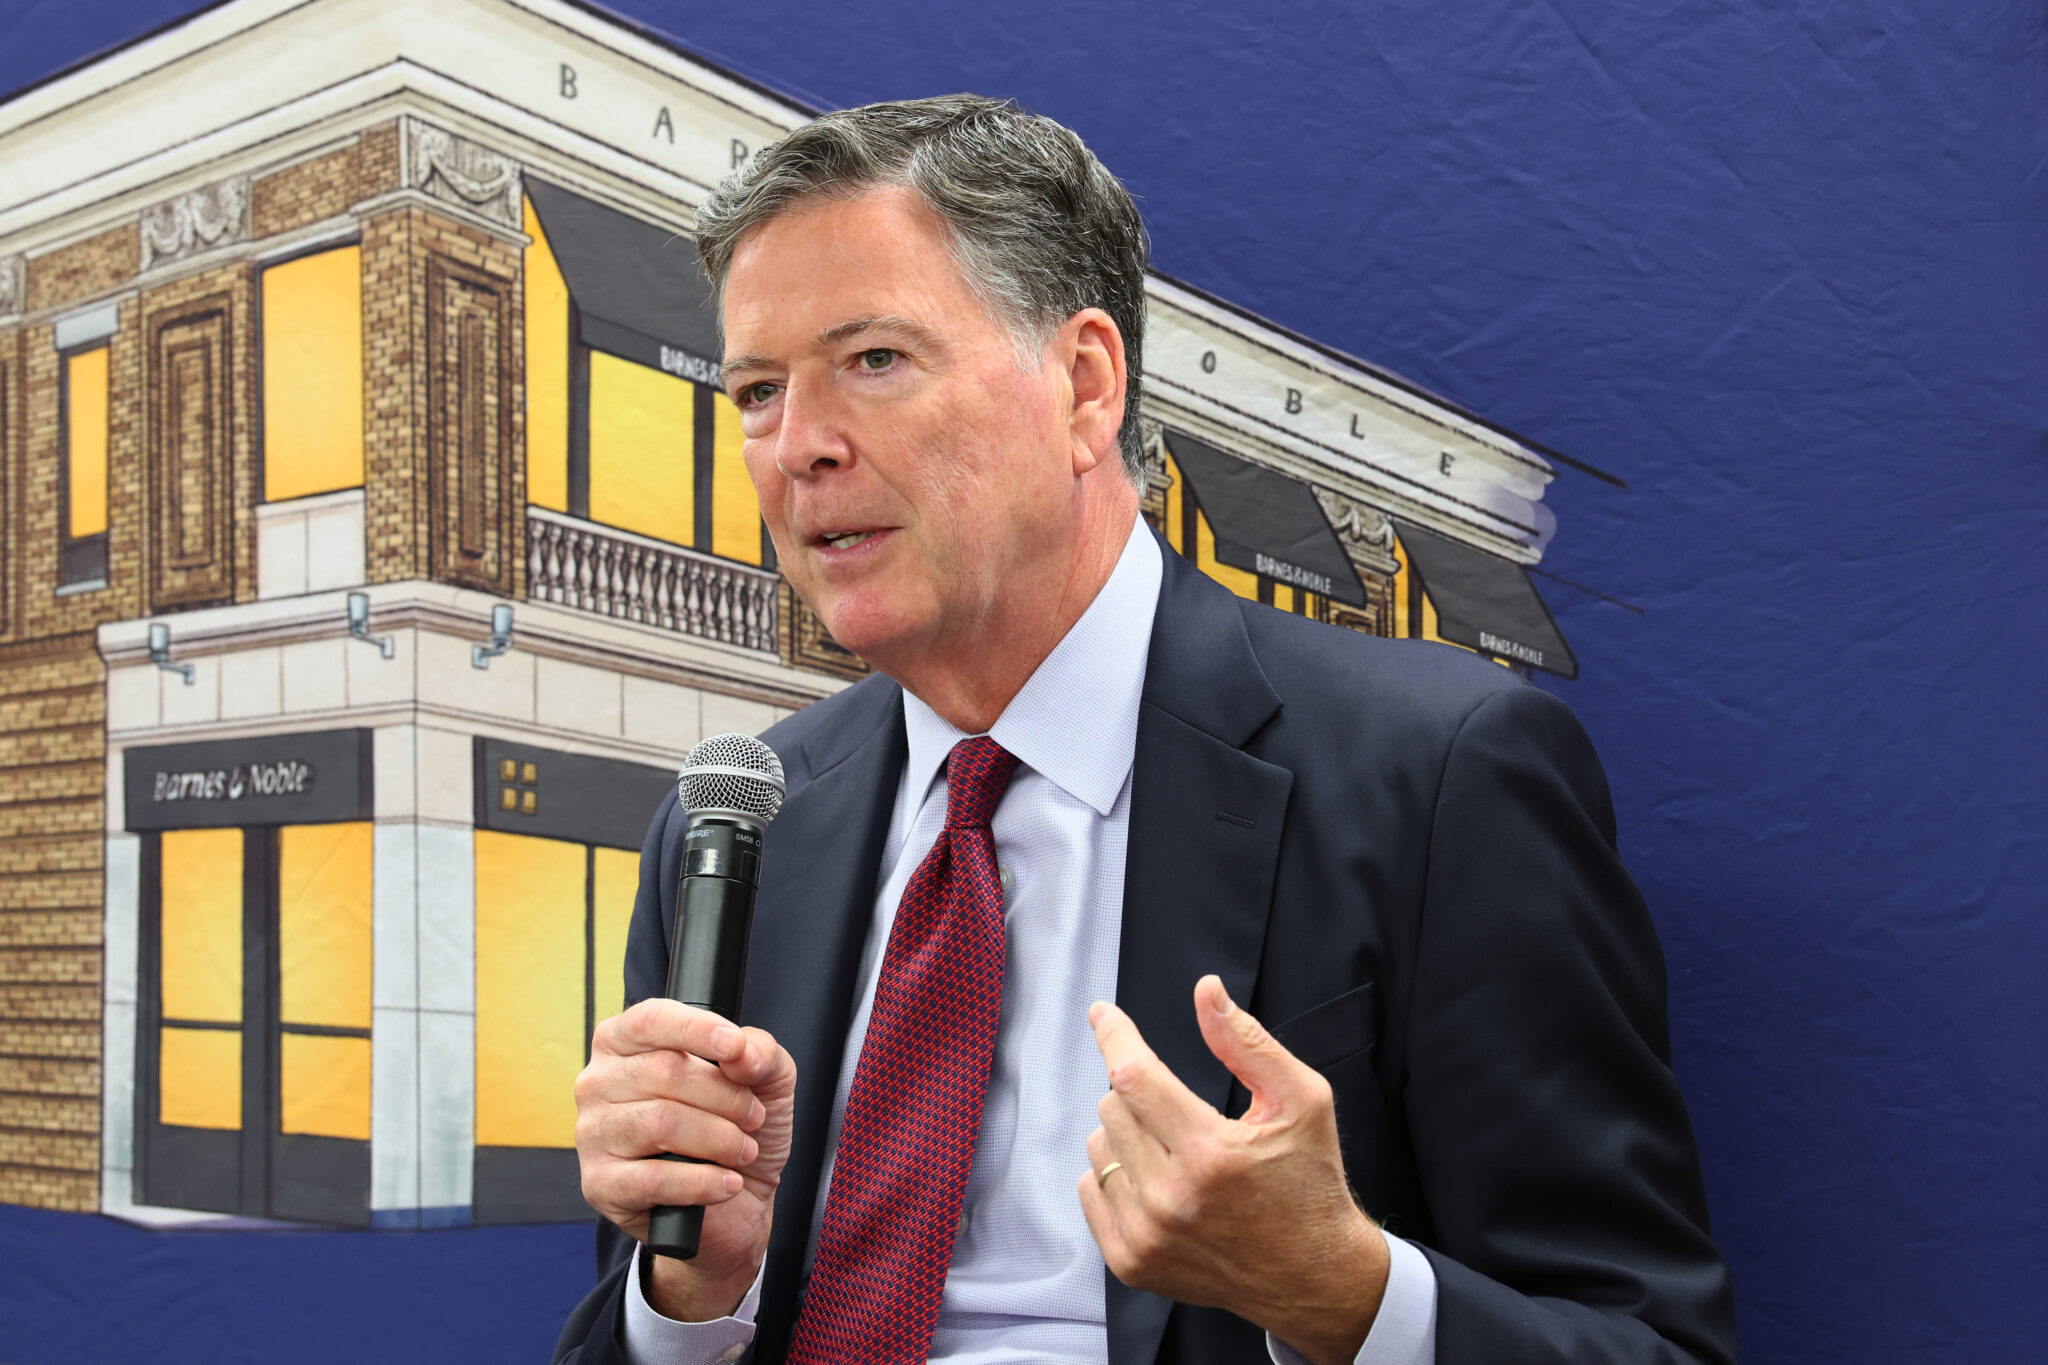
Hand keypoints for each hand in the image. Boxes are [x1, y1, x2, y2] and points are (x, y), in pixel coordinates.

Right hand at [575, 999, 796, 1320]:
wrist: (735, 1203)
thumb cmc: (736, 1125)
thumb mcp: (764, 1078)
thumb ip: (759, 1052)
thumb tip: (741, 1053)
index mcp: (626, 1042)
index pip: (650, 1020)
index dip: (696, 1029)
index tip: (735, 1047)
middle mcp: (599, 1082)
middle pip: (663, 1072)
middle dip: (725, 1096)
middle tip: (754, 1117)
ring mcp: (593, 1135)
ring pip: (659, 1123)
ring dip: (718, 1139)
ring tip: (744, 1149)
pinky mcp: (601, 1186)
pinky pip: (653, 1178)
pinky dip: (702, 1182)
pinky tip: (727, 1183)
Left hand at [1077, 976, 1388, 1364]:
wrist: (1314, 1277)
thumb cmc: (1310, 1182)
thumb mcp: (1302, 1101)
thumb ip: (1248, 1043)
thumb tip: (1206, 990)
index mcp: (1212, 1153)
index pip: (1135, 1076)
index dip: (1115, 1036)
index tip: (1101, 1013)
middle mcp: (1172, 1199)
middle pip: (1113, 1107)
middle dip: (1141, 1093)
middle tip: (1184, 1113)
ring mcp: (1147, 1237)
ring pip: (1099, 1146)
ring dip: (1128, 1136)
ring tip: (1177, 1154)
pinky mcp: (1132, 1264)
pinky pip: (1090, 1189)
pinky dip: (1115, 1175)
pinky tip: (1159, 1185)